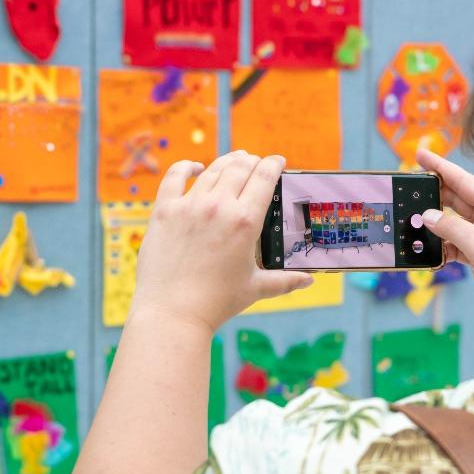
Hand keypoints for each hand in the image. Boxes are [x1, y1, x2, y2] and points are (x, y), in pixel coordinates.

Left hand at [131, 151, 313, 333]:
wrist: (172, 313)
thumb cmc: (217, 302)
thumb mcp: (255, 289)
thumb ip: (285, 281)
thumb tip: (308, 281)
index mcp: (245, 222)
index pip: (265, 178)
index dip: (273, 164)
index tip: (278, 161)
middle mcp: (219, 207)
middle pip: (240, 168)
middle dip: (252, 161)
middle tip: (257, 162)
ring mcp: (189, 206)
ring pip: (212, 170)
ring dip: (227, 162)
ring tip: (235, 160)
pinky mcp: (164, 211)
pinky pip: (175, 177)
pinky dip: (187, 167)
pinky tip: (195, 166)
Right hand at [416, 148, 473, 346]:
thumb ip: (454, 231)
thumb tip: (428, 215)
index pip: (466, 182)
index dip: (441, 168)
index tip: (421, 155)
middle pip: (457, 198)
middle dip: (434, 193)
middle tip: (409, 186)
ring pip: (454, 222)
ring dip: (435, 223)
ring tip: (414, 220)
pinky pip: (455, 243)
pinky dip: (442, 246)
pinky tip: (430, 251)